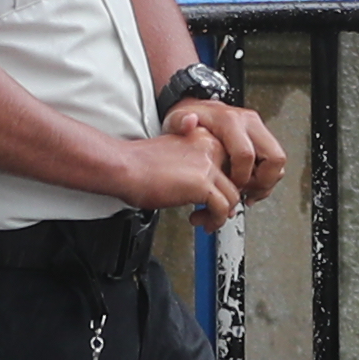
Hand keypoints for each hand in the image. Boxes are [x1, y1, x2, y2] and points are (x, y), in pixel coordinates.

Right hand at [119, 128, 245, 223]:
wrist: (123, 167)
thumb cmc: (139, 164)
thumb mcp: (176, 156)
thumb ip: (198, 167)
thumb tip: (214, 189)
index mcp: (203, 137)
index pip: (230, 162)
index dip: (225, 183)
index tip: (215, 195)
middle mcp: (209, 148)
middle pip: (235, 179)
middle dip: (226, 200)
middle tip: (213, 211)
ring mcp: (207, 166)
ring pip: (232, 196)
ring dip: (220, 214)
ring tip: (204, 220)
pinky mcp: (202, 184)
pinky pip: (222, 209)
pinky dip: (215, 221)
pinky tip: (201, 222)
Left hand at [167, 95, 288, 202]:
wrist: (200, 110)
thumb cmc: (190, 119)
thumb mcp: (176, 119)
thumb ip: (180, 122)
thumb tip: (189, 122)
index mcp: (230, 121)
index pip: (246, 155)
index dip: (240, 177)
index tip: (230, 187)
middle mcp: (250, 123)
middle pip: (274, 158)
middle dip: (263, 182)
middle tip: (246, 193)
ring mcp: (259, 130)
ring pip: (278, 162)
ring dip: (266, 183)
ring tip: (248, 194)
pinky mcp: (263, 139)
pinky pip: (274, 163)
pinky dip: (265, 180)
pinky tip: (249, 189)